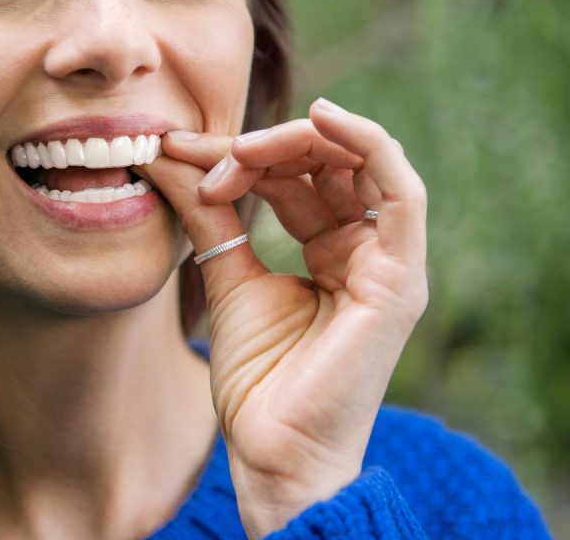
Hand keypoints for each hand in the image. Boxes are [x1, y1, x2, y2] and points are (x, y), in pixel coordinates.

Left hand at [139, 98, 427, 538]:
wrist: (273, 452)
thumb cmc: (258, 381)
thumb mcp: (226, 278)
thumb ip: (209, 215)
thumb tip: (168, 156)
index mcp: (333, 251)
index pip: (296, 177)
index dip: (241, 156)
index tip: (179, 153)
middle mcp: (366, 250)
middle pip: (327, 163)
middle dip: (264, 145)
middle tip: (204, 153)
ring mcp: (389, 263)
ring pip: (360, 163)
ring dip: (297, 142)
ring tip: (237, 149)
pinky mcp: (401, 278)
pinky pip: (401, 190)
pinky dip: (368, 142)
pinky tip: (321, 117)